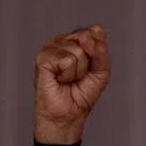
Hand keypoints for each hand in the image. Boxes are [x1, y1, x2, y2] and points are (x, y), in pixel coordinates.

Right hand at [34, 24, 110, 144]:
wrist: (69, 115)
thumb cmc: (82, 94)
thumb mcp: (102, 71)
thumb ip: (101, 52)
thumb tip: (87, 37)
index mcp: (76, 41)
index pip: (95, 31)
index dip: (98, 51)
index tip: (92, 68)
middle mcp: (63, 41)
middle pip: (87, 38)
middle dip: (89, 63)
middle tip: (79, 76)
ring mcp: (51, 48)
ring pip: (77, 50)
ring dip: (78, 71)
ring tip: (68, 79)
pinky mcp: (43, 58)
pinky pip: (66, 60)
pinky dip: (67, 74)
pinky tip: (59, 79)